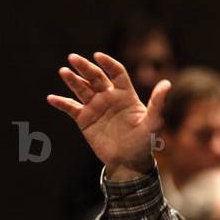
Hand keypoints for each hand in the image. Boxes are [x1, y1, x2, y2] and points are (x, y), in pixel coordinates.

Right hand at [47, 52, 170, 180]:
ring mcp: (95, 107)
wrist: (129, 162)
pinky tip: (51, 98)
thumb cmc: (144, 142)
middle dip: (85, 67)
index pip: (116, 72)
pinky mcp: (84, 119)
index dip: (107, 63)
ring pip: (81, 89)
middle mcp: (108, 97)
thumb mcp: (153, 123)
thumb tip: (167, 84)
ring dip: (72, 80)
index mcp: (125, 94)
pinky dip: (61, 103)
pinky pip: (71, 108)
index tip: (98, 56)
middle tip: (73, 58)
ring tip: (63, 72)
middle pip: (95, 77)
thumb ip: (157, 103)